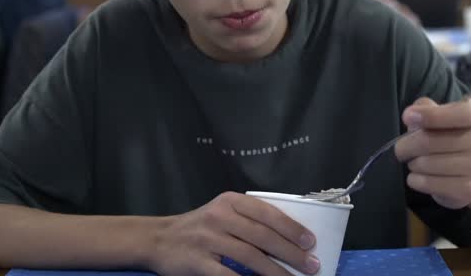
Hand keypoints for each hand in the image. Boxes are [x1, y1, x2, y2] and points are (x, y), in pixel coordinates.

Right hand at [150, 192, 319, 275]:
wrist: (158, 239)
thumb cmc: (199, 227)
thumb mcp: (222, 212)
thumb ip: (248, 219)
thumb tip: (289, 239)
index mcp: (229, 201)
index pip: (266, 213)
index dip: (291, 227)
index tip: (310, 242)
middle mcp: (219, 217)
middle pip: (262, 236)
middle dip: (291, 253)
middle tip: (312, 266)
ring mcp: (208, 240)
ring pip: (250, 257)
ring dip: (276, 272)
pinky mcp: (198, 263)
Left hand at [395, 97, 470, 208]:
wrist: (469, 168)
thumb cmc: (448, 134)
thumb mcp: (438, 112)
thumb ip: (425, 108)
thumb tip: (411, 116)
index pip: (462, 113)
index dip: (432, 115)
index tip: (407, 117)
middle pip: (432, 141)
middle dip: (407, 145)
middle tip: (400, 148)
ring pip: (428, 164)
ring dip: (413, 163)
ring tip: (414, 161)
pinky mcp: (469, 190)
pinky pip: (431, 184)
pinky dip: (416, 180)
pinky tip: (416, 176)